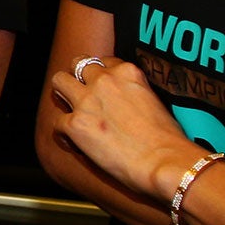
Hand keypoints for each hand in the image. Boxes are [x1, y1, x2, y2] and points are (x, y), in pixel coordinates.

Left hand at [46, 56, 202, 202]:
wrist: (163, 162)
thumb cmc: (167, 140)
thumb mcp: (155, 100)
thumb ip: (134, 92)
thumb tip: (125, 103)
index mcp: (127, 72)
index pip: (103, 62)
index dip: (100, 77)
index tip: (102, 91)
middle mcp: (104, 80)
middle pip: (77, 64)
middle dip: (77, 78)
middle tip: (82, 97)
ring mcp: (87, 100)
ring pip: (59, 81)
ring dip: (63, 95)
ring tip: (72, 113)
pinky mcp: (75, 124)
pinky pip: (57, 122)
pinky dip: (64, 134)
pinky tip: (75, 144)